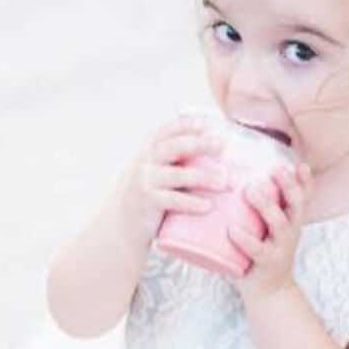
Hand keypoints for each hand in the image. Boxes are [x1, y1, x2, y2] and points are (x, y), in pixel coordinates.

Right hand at [116, 114, 230, 248]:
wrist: (122, 225)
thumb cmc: (150, 194)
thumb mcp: (158, 170)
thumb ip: (178, 158)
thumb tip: (217, 147)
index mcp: (151, 150)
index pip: (168, 130)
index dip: (187, 124)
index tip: (209, 123)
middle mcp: (146, 161)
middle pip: (174, 147)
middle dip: (200, 144)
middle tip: (222, 144)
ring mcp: (145, 181)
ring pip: (178, 175)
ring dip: (204, 177)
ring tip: (225, 182)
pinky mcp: (147, 201)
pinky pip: (173, 200)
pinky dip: (191, 202)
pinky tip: (208, 206)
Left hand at [227, 162, 313, 302]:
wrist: (270, 293)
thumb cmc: (264, 253)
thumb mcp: (270, 230)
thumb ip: (261, 209)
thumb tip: (230, 175)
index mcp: (292, 220)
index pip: (305, 197)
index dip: (306, 181)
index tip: (300, 164)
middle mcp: (291, 231)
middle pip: (297, 204)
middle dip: (288, 185)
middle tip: (276, 169)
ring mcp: (281, 247)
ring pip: (280, 223)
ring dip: (267, 205)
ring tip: (251, 191)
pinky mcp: (267, 263)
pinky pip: (257, 250)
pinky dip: (244, 239)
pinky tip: (232, 230)